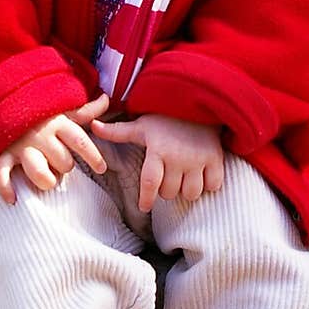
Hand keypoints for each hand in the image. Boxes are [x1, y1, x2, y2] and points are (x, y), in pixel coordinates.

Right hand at [0, 93, 109, 203]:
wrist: (1, 101)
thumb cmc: (39, 112)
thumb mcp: (63, 109)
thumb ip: (86, 110)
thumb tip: (107, 99)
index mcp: (58, 122)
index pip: (80, 141)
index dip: (93, 156)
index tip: (101, 169)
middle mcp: (41, 134)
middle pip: (63, 162)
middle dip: (65, 167)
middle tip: (60, 164)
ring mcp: (21, 145)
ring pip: (39, 171)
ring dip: (45, 179)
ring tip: (47, 180)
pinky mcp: (2, 153)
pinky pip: (2, 174)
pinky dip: (5, 188)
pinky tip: (14, 198)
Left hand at [91, 113, 223, 211]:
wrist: (199, 101)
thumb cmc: (166, 117)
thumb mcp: (141, 124)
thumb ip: (117, 131)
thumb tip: (92, 126)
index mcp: (158, 150)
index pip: (150, 183)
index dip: (146, 199)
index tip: (144, 207)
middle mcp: (178, 157)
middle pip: (170, 192)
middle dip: (166, 190)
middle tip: (168, 179)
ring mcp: (199, 159)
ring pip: (191, 193)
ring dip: (186, 191)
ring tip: (184, 180)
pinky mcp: (216, 159)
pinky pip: (213, 185)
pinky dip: (208, 185)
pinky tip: (202, 177)